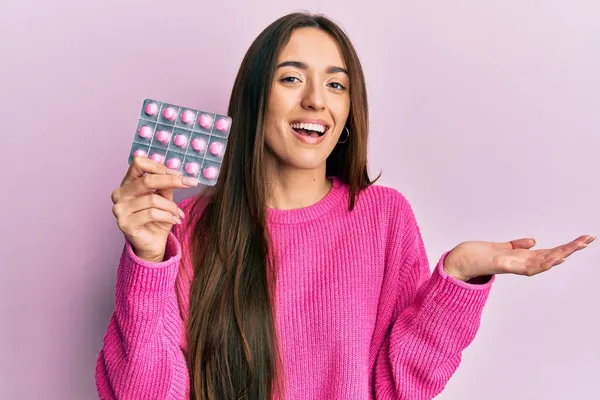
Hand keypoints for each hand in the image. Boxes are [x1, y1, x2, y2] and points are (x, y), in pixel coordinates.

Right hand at [111, 155, 198, 261]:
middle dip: (172, 181)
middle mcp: (120, 194)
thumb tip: (177, 172)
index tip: (178, 173)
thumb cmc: (158, 218)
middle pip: (146, 180)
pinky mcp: (125, 224)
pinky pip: (152, 214)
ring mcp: (120, 209)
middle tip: (190, 183)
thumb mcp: (164, 198)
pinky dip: (168, 216)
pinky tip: (174, 220)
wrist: (153, 243)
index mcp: (128, 183)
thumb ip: (166, 185)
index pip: (138, 163)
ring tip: (178, 213)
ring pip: (152, 199)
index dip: (159, 166)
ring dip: (171, 206)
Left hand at [444, 235, 595, 280]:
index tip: (583, 239)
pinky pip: (523, 266)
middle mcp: (520, 264)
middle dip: (570, 249)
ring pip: (541, 263)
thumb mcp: (501, 248)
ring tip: (574, 248)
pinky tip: (551, 258)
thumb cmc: (478, 255)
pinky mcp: (501, 265)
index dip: (567, 247)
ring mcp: (512, 266)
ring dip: (559, 256)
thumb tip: (532, 241)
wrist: (458, 261)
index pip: (549, 252)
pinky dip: (538, 263)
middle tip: (588, 239)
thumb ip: (517, 246)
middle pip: (551, 257)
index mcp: (522, 258)